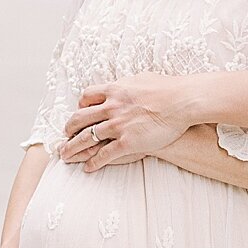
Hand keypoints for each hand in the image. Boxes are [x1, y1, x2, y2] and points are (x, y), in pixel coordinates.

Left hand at [61, 73, 193, 169]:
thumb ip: (129, 84)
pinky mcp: (127, 142)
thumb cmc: (168, 89)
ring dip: (73, 148)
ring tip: (65, 155)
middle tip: (65, 135)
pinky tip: (88, 168)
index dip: (80, 106)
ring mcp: (117, 125)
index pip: (87, 97)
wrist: (182, 101)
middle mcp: (111, 107)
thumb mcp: (142, 79)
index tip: (79, 112)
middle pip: (80, 118)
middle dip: (69, 129)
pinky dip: (93, 162)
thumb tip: (127, 84)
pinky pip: (104, 154)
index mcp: (114, 90)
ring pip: (87, 138)